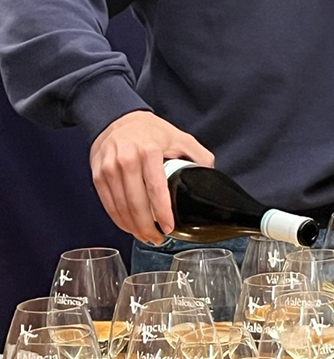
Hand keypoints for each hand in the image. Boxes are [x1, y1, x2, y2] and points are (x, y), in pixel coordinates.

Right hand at [89, 110, 214, 243]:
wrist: (118, 120)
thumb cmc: (151, 131)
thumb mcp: (180, 137)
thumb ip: (198, 155)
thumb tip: (210, 174)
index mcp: (149, 152)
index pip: (156, 189)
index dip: (162, 213)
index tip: (168, 228)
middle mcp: (126, 160)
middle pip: (136, 203)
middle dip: (147, 226)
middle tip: (158, 239)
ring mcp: (108, 169)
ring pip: (120, 207)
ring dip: (132, 227)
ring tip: (145, 236)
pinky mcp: (97, 176)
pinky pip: (107, 204)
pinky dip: (118, 219)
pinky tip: (128, 226)